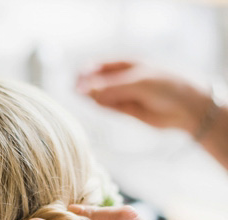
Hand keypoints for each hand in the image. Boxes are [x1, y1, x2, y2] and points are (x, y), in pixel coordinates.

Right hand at [77, 61, 209, 132]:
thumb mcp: (138, 82)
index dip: (86, 72)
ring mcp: (123, 94)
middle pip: (96, 81)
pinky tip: (96, 103)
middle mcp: (123, 79)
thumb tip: (83, 90)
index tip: (78, 79)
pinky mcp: (125, 110)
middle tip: (77, 91)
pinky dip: (100, 105)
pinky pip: (107, 106)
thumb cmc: (166, 87)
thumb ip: (110, 87)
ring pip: (100, 94)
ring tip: (87, 97)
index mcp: (127, 64)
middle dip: (86, 85)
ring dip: (91, 96)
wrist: (186, 109)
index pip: (99, 66)